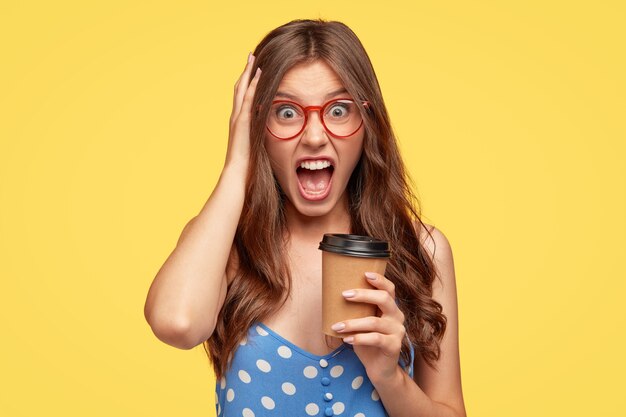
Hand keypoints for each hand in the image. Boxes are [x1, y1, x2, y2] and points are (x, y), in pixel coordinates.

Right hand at [224, 52, 261, 170]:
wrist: (237, 173)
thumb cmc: (247, 165)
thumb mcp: (256, 146)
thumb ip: (260, 136)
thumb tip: (271, 132)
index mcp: (239, 122)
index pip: (242, 97)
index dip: (247, 83)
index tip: (253, 70)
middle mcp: (236, 117)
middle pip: (240, 88)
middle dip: (246, 72)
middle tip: (251, 56)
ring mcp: (237, 118)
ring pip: (242, 89)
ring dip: (248, 73)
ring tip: (253, 58)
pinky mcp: (242, 121)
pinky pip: (248, 99)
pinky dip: (253, 85)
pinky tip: (258, 73)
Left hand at [330, 272, 405, 383]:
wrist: (380, 369)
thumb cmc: (368, 342)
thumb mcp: (362, 323)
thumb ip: (356, 311)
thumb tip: (331, 296)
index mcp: (391, 308)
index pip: (389, 289)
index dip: (379, 279)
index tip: (364, 273)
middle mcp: (397, 316)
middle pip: (384, 299)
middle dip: (363, 295)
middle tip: (344, 295)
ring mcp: (397, 331)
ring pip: (374, 322)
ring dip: (353, 323)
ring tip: (337, 326)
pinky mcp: (394, 346)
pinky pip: (375, 339)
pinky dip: (359, 338)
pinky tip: (346, 339)